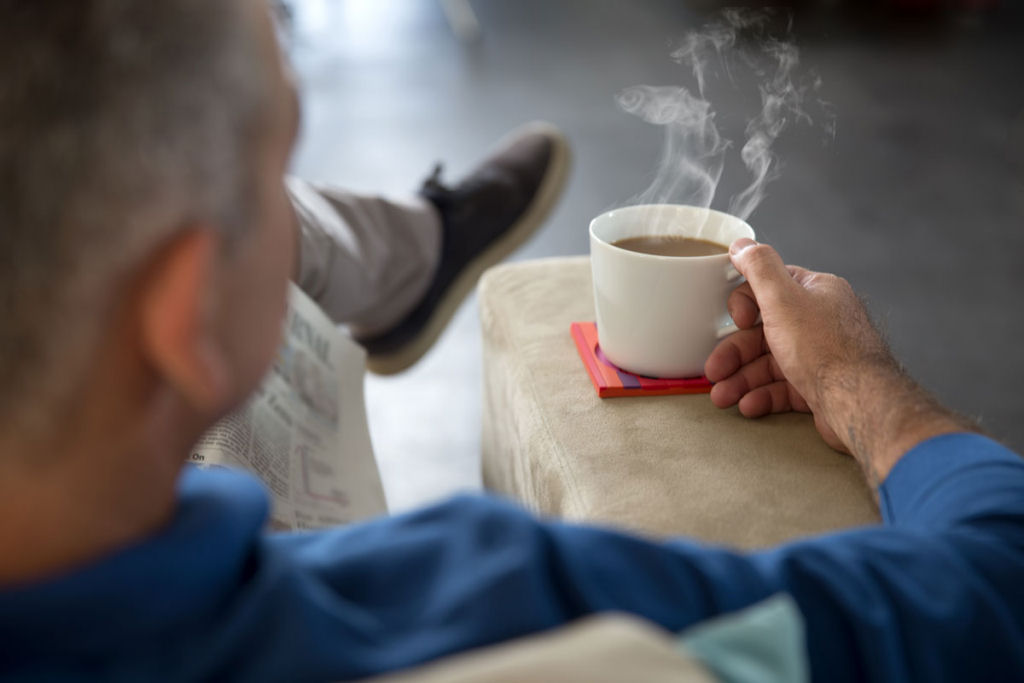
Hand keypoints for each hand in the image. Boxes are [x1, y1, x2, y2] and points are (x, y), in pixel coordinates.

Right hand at [705, 239, 891, 451]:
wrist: (859, 404)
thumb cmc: (826, 350)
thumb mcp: (783, 299)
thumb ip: (759, 268)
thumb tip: (742, 244)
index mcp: (815, 293)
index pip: (769, 290)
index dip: (744, 306)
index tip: (737, 322)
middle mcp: (820, 322)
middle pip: (764, 333)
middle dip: (734, 355)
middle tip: (715, 371)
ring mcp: (821, 356)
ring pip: (770, 364)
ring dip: (742, 380)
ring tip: (723, 397)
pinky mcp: (820, 387)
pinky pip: (783, 388)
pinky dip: (762, 396)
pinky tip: (748, 405)